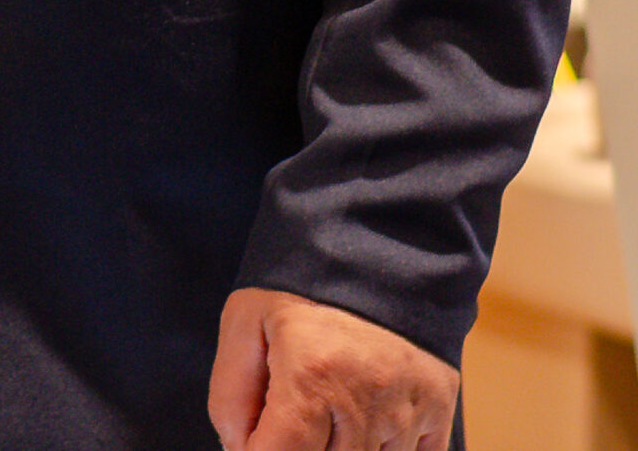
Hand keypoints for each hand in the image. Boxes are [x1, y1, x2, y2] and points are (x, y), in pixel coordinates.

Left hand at [208, 287, 458, 450]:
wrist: (378, 241)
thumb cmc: (304, 281)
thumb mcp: (246, 319)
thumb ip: (231, 392)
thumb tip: (239, 449)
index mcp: (312, 376)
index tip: (258, 436)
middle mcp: (365, 401)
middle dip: (300, 448)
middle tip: (295, 413)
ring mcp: (408, 412)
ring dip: (342, 449)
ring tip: (330, 405)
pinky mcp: (439, 413)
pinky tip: (366, 419)